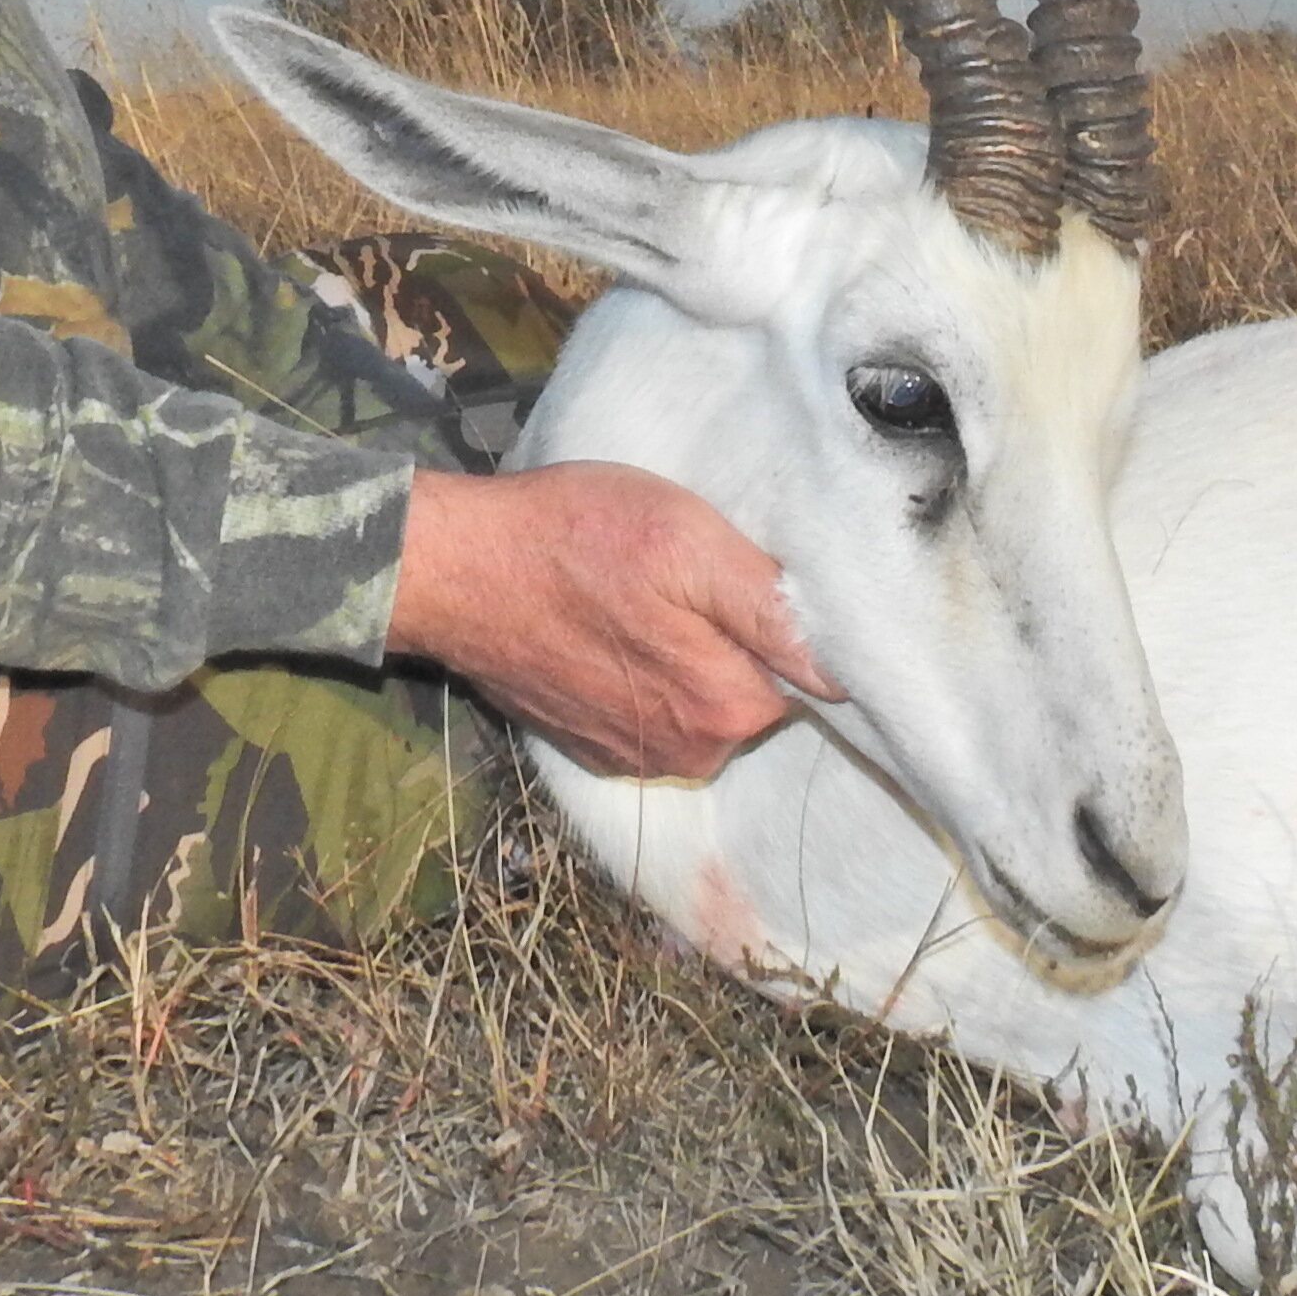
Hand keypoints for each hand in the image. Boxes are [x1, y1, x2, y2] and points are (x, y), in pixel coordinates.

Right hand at [387, 462, 834, 780]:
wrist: (455, 571)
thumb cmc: (572, 539)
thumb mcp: (688, 541)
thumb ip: (769, 607)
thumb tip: (841, 666)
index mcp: (726, 706)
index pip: (810, 674)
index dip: (786, 621)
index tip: (750, 577)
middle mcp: (691, 751)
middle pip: (756, 692)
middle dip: (738, 640)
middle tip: (691, 576)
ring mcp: (636, 756)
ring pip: (705, 703)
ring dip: (690, 657)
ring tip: (647, 597)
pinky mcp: (594, 747)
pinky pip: (654, 714)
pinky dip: (644, 677)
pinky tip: (613, 628)